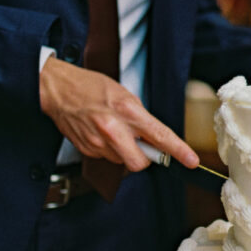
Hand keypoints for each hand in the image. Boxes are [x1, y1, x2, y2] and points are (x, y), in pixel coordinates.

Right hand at [40, 57, 198, 170]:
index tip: (191, 160)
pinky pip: (107, 158)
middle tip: (141, 146)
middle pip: (139, 163)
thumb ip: (141, 119)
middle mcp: (113, 129)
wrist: (59, 89)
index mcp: (128, 111)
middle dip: (144, 159)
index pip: (160, 136)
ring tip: (114, 131)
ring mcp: (98, 142)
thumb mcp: (125, 95)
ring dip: (124, 152)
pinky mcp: (87, 150)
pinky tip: (101, 133)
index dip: (178, 151)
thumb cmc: (91, 87)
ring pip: (122, 162)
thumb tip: (155, 140)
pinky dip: (109, 150)